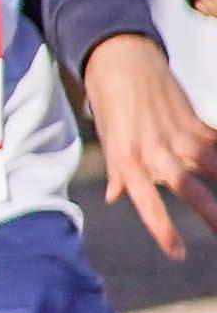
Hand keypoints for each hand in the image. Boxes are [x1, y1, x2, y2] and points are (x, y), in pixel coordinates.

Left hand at [87, 36, 216, 258]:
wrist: (120, 59)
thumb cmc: (109, 102)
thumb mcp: (107, 140)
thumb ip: (119, 174)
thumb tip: (115, 198)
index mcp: (127, 158)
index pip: (144, 200)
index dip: (161, 226)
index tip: (177, 253)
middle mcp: (155, 150)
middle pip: (188, 188)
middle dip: (212, 214)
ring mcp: (179, 135)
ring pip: (214, 168)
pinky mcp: (195, 122)